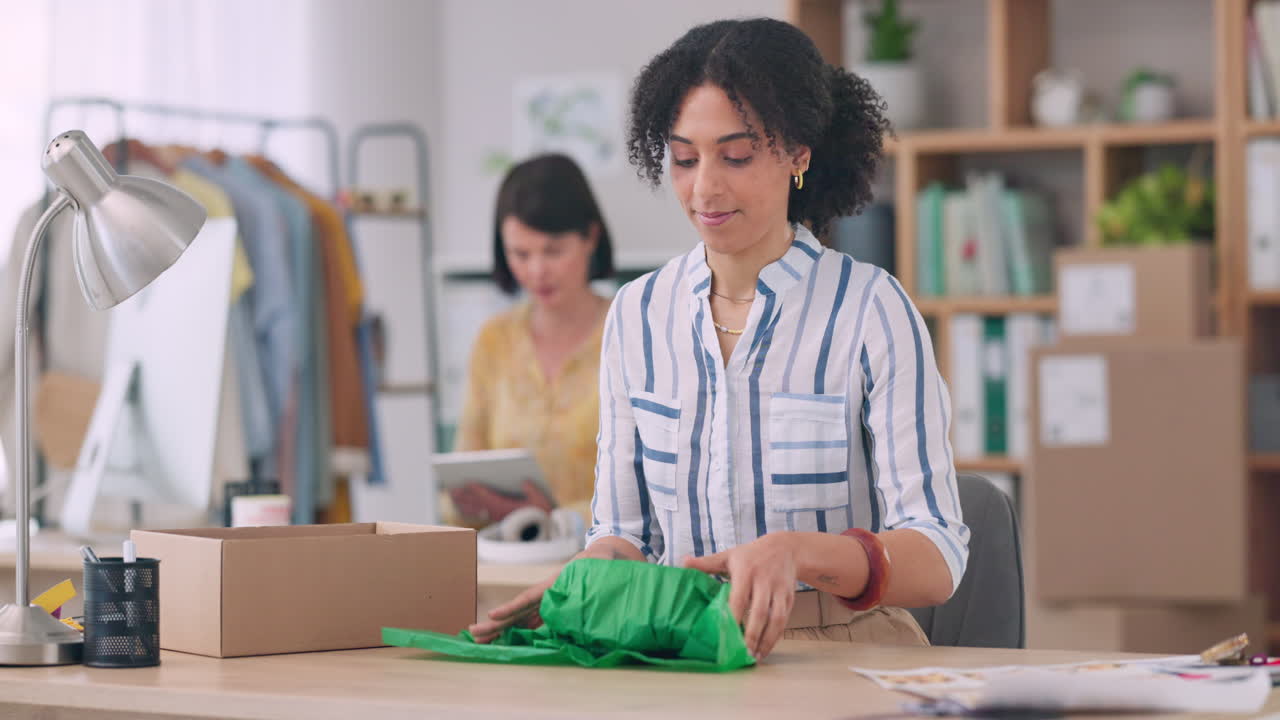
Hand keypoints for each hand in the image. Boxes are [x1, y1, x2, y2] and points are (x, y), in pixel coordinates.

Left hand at [448, 478, 552, 524]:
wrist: (540, 529)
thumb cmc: (540, 513)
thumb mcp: (540, 501)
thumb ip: (532, 490)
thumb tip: (524, 481)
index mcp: (508, 509)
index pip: (491, 499)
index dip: (480, 491)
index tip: (470, 483)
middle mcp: (499, 514)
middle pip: (479, 504)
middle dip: (466, 497)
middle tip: (453, 489)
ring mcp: (496, 516)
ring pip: (476, 509)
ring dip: (464, 502)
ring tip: (453, 494)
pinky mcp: (496, 517)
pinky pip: (479, 512)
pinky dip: (469, 508)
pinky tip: (461, 504)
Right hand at [467, 538, 642, 642]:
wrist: (602, 558)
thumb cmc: (600, 559)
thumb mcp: (600, 559)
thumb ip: (598, 561)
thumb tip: (598, 560)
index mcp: (553, 584)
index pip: (529, 597)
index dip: (511, 607)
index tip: (493, 616)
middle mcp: (544, 595)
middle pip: (517, 611)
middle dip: (494, 624)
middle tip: (472, 633)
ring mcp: (545, 603)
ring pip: (519, 619)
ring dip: (500, 631)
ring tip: (480, 642)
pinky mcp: (551, 610)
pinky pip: (532, 624)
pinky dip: (517, 632)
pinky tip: (504, 642)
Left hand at [683, 533, 797, 660]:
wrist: (785, 548)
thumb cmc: (751, 555)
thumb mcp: (728, 556)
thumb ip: (706, 563)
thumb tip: (683, 564)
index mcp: (746, 571)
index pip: (739, 598)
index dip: (732, 617)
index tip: (724, 635)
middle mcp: (765, 581)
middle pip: (759, 612)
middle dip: (751, 634)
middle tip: (742, 653)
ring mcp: (779, 590)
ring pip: (776, 618)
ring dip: (766, 640)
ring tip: (755, 657)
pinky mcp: (789, 598)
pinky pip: (784, 620)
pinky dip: (776, 636)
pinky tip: (766, 648)